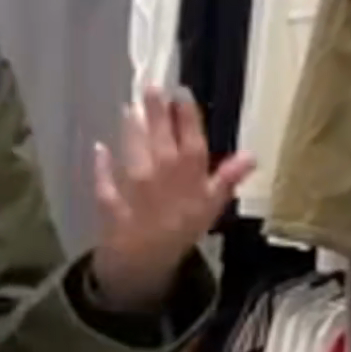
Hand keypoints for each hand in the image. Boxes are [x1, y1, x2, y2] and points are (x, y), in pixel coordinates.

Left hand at [91, 91, 251, 315]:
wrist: (149, 264)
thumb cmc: (182, 228)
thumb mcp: (212, 206)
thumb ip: (228, 179)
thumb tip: (252, 154)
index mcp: (193, 180)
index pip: (193, 142)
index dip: (187, 117)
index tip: (181, 91)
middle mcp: (166, 183)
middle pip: (162, 142)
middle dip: (157, 114)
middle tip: (150, 87)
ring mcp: (139, 195)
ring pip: (136, 158)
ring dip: (133, 133)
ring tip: (129, 107)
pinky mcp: (114, 207)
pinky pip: (107, 187)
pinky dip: (102, 170)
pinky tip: (99, 148)